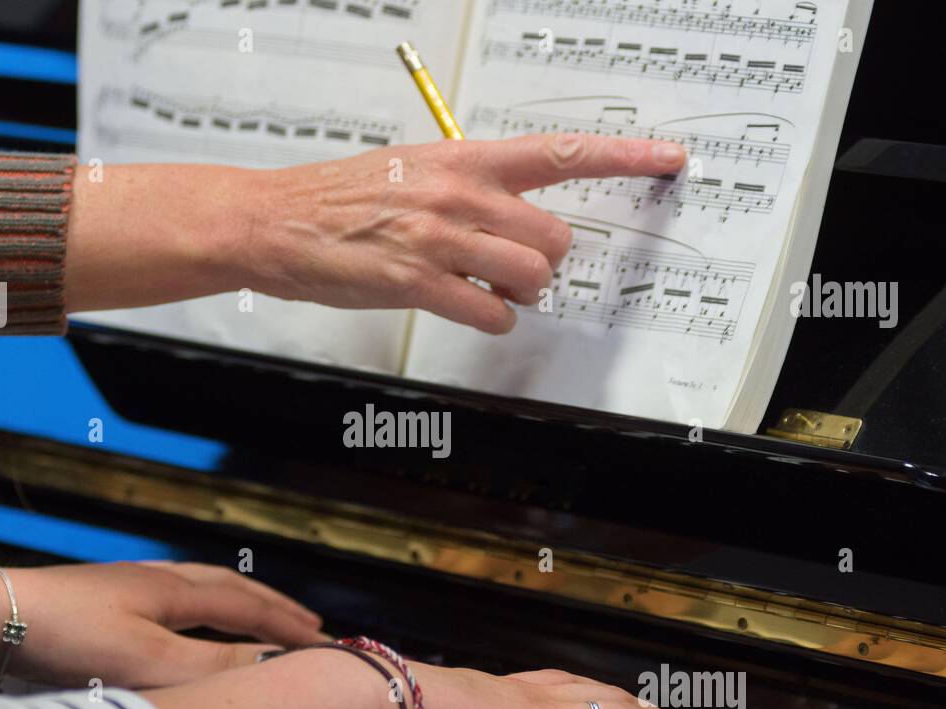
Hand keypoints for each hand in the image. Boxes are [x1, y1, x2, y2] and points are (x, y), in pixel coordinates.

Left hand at [0, 561, 325, 688]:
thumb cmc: (60, 634)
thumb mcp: (147, 660)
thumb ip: (211, 665)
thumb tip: (269, 664)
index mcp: (173, 589)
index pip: (248, 605)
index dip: (288, 624)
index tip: (324, 639)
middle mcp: (154, 578)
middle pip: (229, 586)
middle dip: (271, 605)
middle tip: (304, 622)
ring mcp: (124, 585)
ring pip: (198, 587)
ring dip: (235, 603)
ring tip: (253, 617)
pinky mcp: (98, 600)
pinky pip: (169, 597)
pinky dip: (197, 609)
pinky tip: (180, 624)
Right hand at [242, 133, 686, 332]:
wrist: (277, 221)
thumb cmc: (342, 199)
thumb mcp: (414, 170)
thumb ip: (472, 187)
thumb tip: (517, 217)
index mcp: (465, 158)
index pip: (561, 151)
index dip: (625, 155)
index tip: (669, 159)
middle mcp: (461, 192)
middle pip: (556, 236)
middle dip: (543, 262)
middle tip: (510, 268)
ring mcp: (440, 236)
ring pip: (533, 275)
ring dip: (520, 294)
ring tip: (486, 289)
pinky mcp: (419, 281)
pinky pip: (493, 313)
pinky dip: (491, 320)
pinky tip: (465, 308)